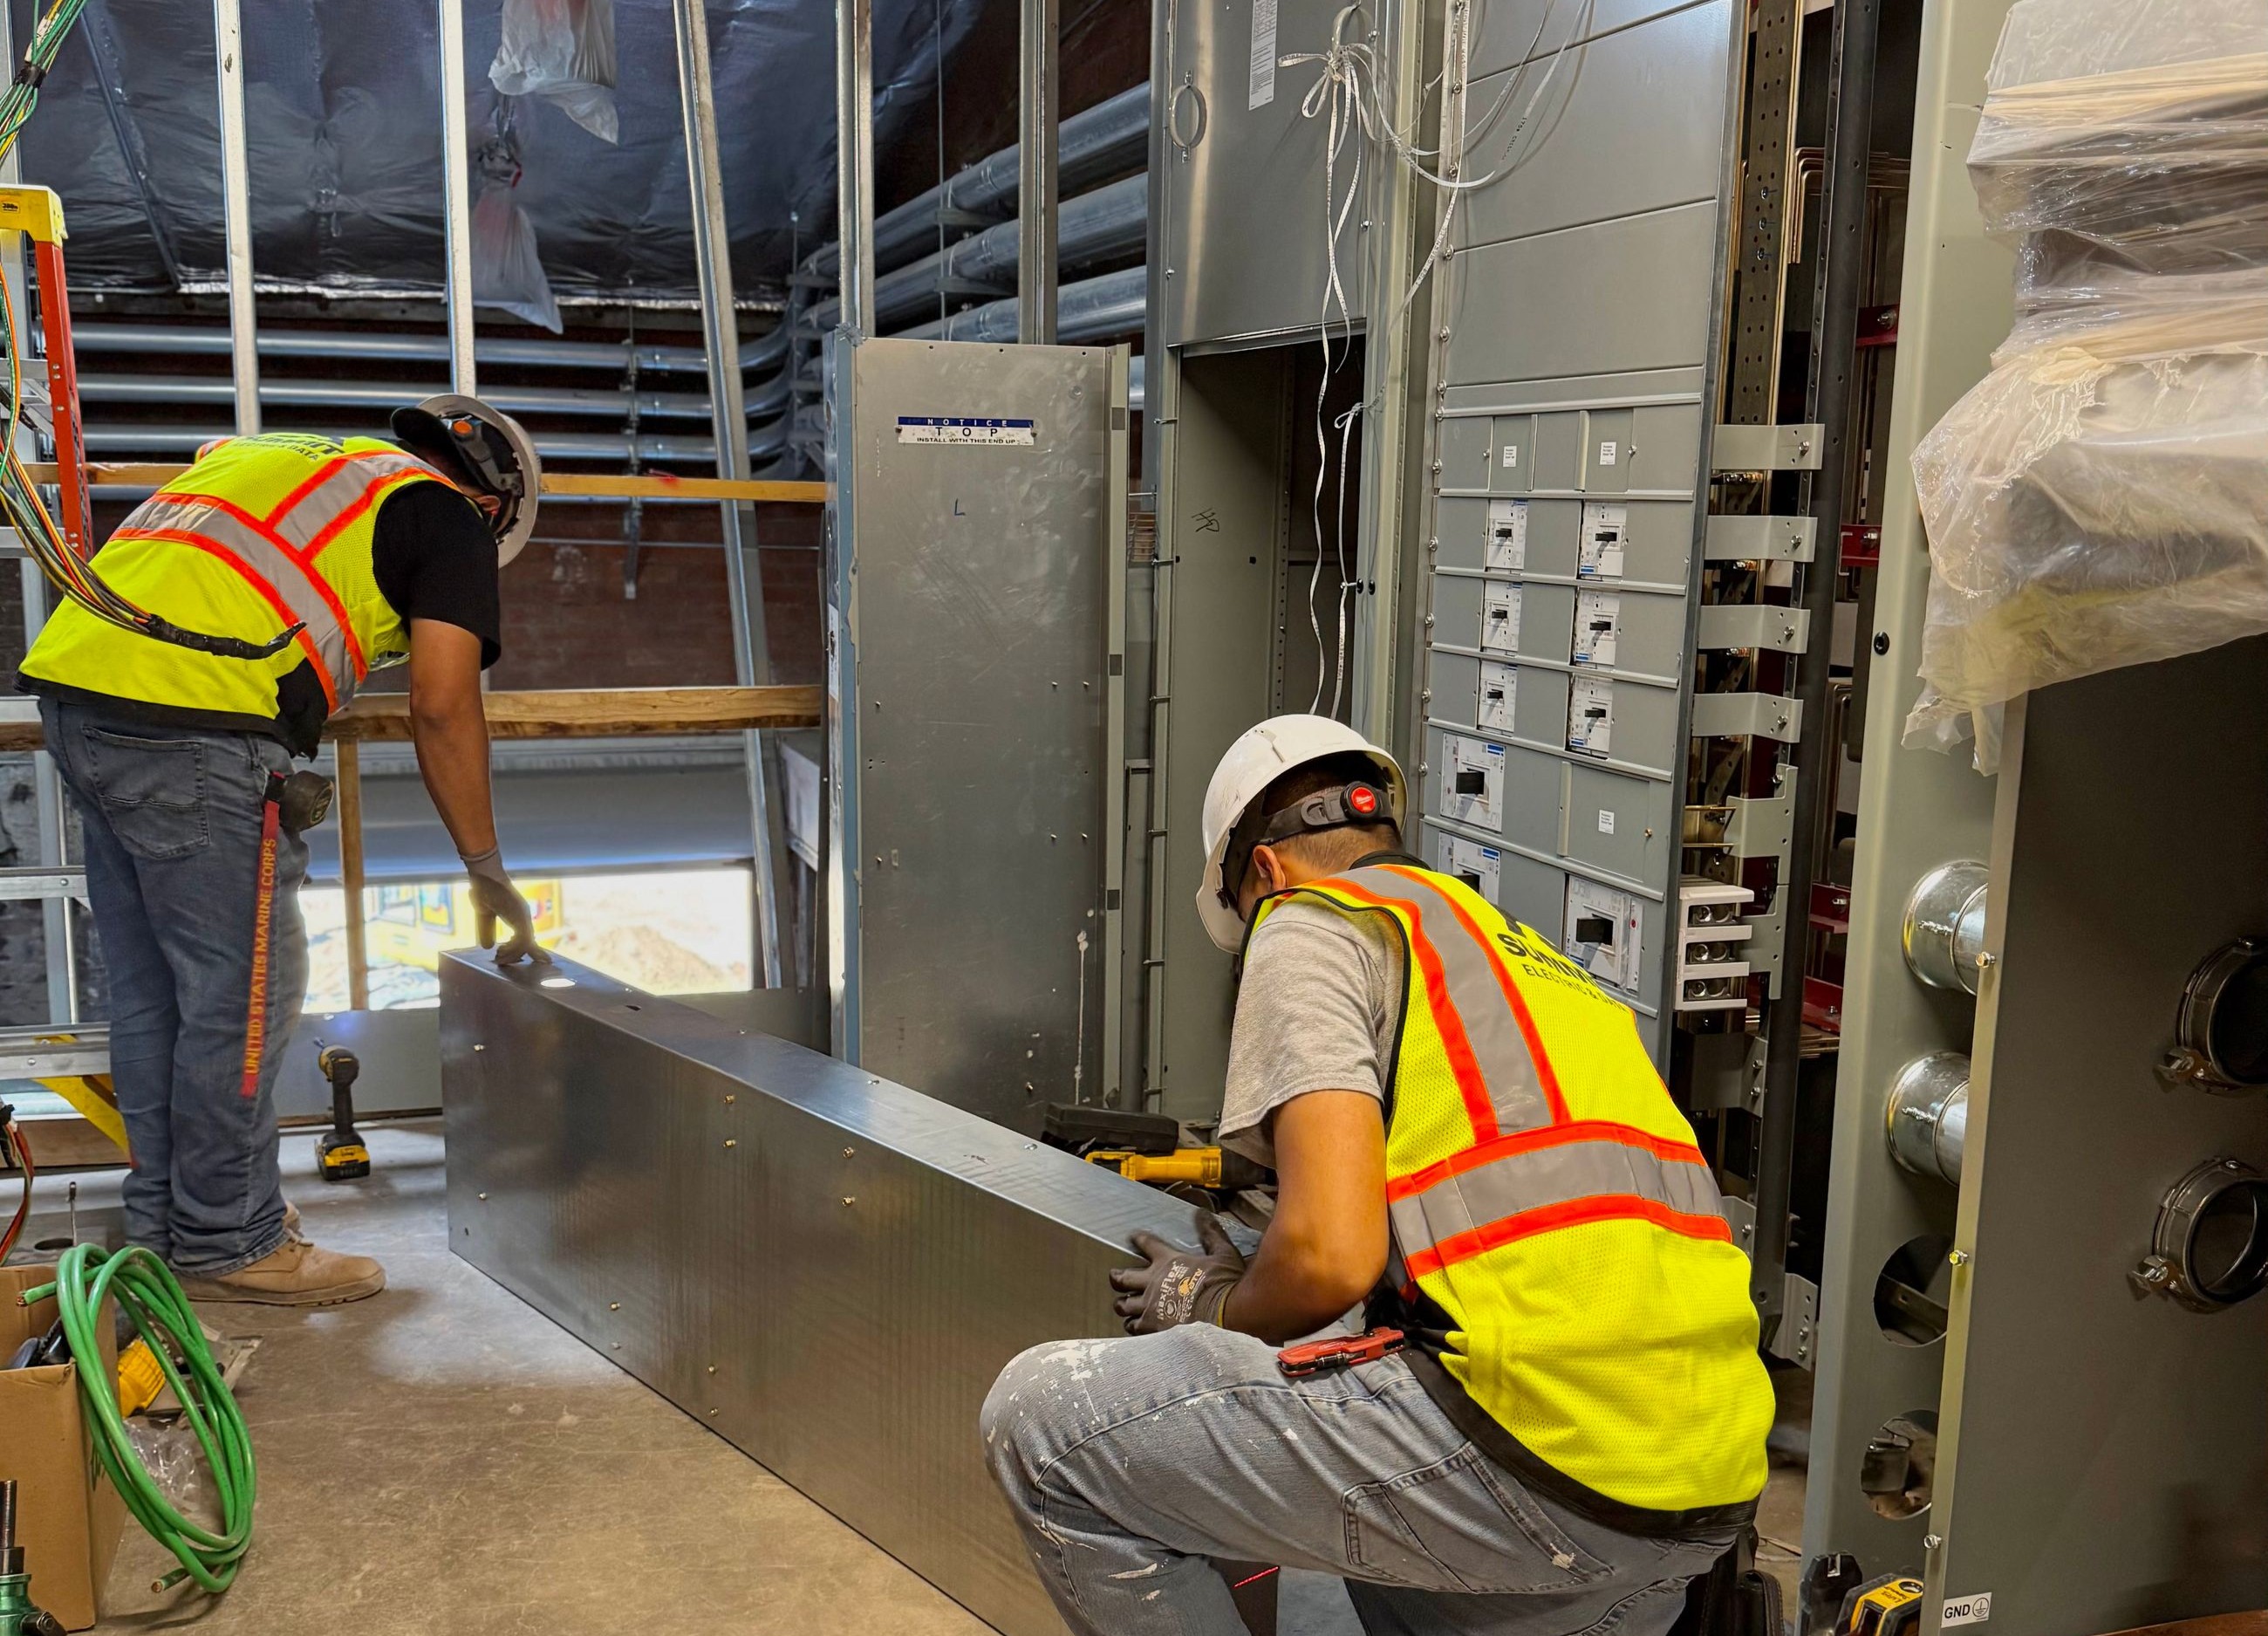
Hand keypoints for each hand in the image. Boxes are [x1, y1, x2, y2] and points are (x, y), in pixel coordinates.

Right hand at [462, 847, 550, 965]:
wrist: (484, 877)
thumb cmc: (483, 891)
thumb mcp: (484, 915)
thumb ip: (487, 930)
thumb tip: (488, 947)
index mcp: (518, 916)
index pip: (526, 938)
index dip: (520, 951)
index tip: (509, 959)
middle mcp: (524, 916)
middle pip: (529, 943)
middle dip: (516, 955)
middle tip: (501, 961)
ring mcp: (523, 915)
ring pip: (526, 943)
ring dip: (512, 953)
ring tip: (498, 958)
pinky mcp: (520, 916)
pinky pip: (522, 938)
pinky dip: (513, 948)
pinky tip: (500, 950)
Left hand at [1111, 1212, 1245, 1333]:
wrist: (1225, 1316)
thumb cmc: (1223, 1284)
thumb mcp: (1222, 1254)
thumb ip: (1211, 1234)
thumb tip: (1202, 1213)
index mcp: (1168, 1262)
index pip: (1146, 1244)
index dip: (1138, 1239)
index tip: (1133, 1238)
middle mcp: (1153, 1283)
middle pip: (1122, 1278)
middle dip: (1116, 1277)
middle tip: (1115, 1277)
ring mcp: (1150, 1307)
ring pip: (1123, 1306)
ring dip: (1123, 1305)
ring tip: (1123, 1305)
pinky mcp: (1153, 1327)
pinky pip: (1134, 1328)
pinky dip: (1132, 1326)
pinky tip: (1135, 1327)